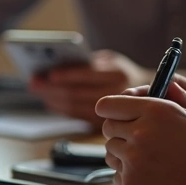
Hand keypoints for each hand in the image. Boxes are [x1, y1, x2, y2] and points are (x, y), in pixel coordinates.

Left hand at [29, 50, 150, 122]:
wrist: (150, 95)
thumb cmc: (122, 73)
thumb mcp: (111, 60)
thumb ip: (90, 62)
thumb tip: (59, 65)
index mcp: (118, 74)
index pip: (88, 74)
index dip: (67, 74)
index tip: (50, 73)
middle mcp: (116, 94)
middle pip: (77, 93)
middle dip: (52, 88)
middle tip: (34, 82)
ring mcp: (112, 112)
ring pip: (75, 107)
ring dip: (53, 99)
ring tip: (39, 90)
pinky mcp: (107, 123)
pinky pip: (78, 116)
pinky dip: (61, 108)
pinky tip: (51, 101)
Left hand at [96, 85, 185, 184]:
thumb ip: (154, 103)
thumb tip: (126, 94)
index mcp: (155, 112)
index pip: (108, 105)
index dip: (111, 110)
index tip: (114, 115)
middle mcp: (141, 134)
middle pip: (107, 128)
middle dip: (120, 131)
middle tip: (138, 139)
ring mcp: (134, 163)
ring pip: (110, 152)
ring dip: (123, 154)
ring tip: (150, 159)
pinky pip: (116, 175)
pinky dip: (130, 176)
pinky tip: (152, 176)